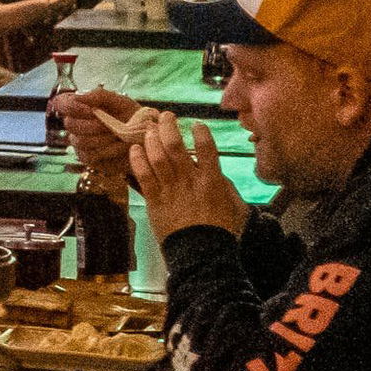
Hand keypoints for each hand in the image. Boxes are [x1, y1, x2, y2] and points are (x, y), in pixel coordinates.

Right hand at [57, 86, 139, 191]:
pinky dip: (108, 150)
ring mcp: (80, 143)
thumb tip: (79, 96)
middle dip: (93, 125)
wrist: (148, 139)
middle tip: (111, 126)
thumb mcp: (120, 101)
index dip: (72, 107)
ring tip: (120, 136)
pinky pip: (90, 155)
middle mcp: (76, 125)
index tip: (90, 110)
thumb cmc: (133, 118)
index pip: (62, 103)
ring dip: (103, 138)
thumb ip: (100, 95)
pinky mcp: (88, 158)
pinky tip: (120, 146)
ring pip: (81, 141)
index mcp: (80, 107)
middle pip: (70, 124)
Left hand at [127, 109, 247, 239]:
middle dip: (168, 127)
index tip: (195, 124)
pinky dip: (137, 160)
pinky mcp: (154, 201)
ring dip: (151, 140)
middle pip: (175, 147)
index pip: (207, 149)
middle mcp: (190, 182)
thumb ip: (226, 186)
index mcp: (213, 181)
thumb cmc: (223, 231)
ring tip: (148, 129)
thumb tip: (217, 172)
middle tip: (164, 116)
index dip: (200, 133)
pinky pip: (143, 176)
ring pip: (157, 158)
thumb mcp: (236, 206)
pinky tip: (134, 149)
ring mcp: (170, 190)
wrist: (203, 254)